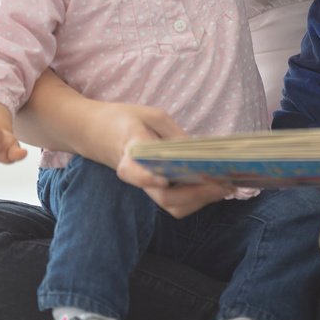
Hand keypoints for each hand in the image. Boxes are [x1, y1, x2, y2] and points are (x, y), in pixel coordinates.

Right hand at [100, 103, 233, 218]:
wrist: (94, 132)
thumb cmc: (123, 119)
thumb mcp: (149, 115)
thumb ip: (173, 133)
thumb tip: (198, 152)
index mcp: (129, 154)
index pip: (136, 173)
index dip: (149, 178)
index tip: (165, 178)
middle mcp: (137, 177)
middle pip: (164, 197)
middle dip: (196, 194)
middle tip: (223, 184)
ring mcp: (145, 185)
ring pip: (172, 205)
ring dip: (200, 201)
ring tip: (226, 186)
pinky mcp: (153, 187)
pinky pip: (174, 201)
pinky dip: (196, 199)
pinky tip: (214, 186)